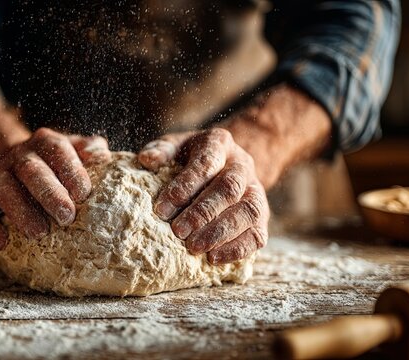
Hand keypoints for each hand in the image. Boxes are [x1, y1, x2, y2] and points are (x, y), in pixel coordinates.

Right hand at [0, 128, 110, 249]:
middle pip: (32, 172)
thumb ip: (90, 148)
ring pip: (5, 191)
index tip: (83, 193)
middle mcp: (20, 157)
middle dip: (49, 194)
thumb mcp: (75, 150)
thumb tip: (102, 156)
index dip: (71, 171)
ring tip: (39, 233)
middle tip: (67, 216)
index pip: (58, 151)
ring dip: (21, 212)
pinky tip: (1, 242)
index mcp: (46, 143)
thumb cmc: (59, 164)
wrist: (18, 164)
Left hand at [138, 128, 268, 263]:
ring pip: (248, 211)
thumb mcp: (177, 145)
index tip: (162, 208)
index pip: (206, 163)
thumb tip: (146, 160)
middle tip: (178, 231)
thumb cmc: (194, 157)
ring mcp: (256, 191)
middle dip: (202, 212)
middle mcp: (242, 166)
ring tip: (194, 248)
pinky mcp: (263, 216)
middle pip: (229, 188)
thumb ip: (162, 150)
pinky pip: (258, 234)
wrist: (229, 162)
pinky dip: (237, 249)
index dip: (185, 186)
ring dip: (220, 232)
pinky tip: (214, 258)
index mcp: (220, 144)